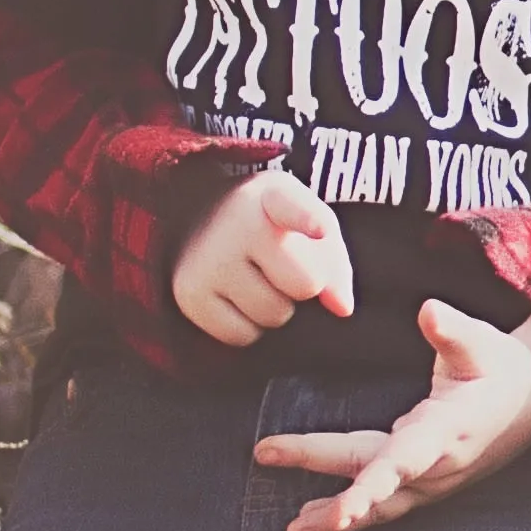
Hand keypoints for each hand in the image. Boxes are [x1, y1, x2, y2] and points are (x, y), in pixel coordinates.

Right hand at [172, 164, 352, 346]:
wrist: (200, 219)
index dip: (310, 220)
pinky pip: (241, 335)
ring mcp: (208, 259)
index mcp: (273, 195)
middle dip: (303, 284)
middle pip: (304, 284)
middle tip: (282, 265)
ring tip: (257, 277)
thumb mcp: (308, 222)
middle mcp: (236, 223)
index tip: (319, 229)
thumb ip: (334, 261)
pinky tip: (236, 296)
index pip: (294, 208)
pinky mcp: (188, 293)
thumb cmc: (270, 225)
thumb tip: (342, 308)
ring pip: (273, 315)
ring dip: (275, 306)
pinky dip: (247, 326)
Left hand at [253, 298, 530, 530]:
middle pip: (379, 484)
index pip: (403, 461)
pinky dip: (353, 514)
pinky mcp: (430, 483)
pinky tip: (319, 518)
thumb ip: (452, 330)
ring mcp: (436, 479)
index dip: (370, 487)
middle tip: (289, 524)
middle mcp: (440, 464)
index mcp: (448, 429)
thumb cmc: (503, 368)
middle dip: (335, 502)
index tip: (342, 510)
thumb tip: (427, 310)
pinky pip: (388, 505)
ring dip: (338, 519)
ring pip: (383, 506)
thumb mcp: (482, 343)